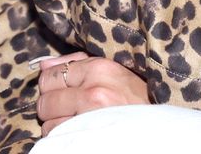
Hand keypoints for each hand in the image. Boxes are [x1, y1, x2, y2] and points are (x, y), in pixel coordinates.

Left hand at [34, 52, 151, 134]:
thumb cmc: (135, 94)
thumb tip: (43, 65)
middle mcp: (93, 91)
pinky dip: (63, 136)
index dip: (52, 85)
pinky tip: (79, 130)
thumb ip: (77, 62)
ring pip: (48, 124)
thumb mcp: (112, 69)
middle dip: (51, 106)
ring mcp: (89, 116)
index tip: (63, 90)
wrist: (156, 123)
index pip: (49, 76)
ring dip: (58, 124)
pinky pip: (58, 138)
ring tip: (77, 120)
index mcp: (99, 68)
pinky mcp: (88, 136)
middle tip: (68, 108)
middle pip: (45, 101)